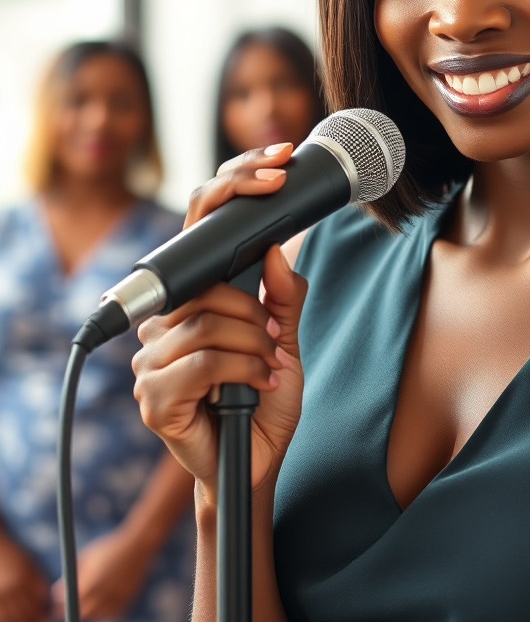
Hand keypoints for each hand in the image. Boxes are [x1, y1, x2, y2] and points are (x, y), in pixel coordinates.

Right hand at [0, 532, 48, 621]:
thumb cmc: (13, 558)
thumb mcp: (28, 566)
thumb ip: (36, 582)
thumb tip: (43, 599)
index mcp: (24, 579)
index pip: (35, 602)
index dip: (41, 614)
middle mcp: (10, 589)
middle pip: (23, 612)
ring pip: (10, 618)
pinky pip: (0, 618)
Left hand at [51, 525, 150, 621]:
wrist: (138, 545)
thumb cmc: (108, 548)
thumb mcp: (86, 557)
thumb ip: (71, 576)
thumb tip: (57, 593)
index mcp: (90, 583)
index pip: (70, 604)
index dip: (61, 607)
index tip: (58, 606)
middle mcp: (102, 594)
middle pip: (83, 614)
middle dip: (74, 612)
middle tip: (69, 609)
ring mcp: (116, 598)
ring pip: (97, 617)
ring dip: (90, 614)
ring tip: (87, 605)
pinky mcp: (127, 599)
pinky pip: (112, 617)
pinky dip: (105, 616)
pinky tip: (102, 607)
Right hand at [133, 143, 306, 503]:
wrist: (260, 459)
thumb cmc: (266, 395)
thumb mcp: (286, 338)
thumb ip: (282, 296)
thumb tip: (272, 249)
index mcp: (190, 299)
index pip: (198, 229)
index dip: (235, 187)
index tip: (280, 162)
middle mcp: (162, 323)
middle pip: (205, 281)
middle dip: (255, 309)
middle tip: (277, 338)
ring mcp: (150, 359)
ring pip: (208, 322)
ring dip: (254, 345)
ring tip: (269, 367)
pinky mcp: (152, 395)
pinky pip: (203, 360)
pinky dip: (243, 369)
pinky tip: (258, 384)